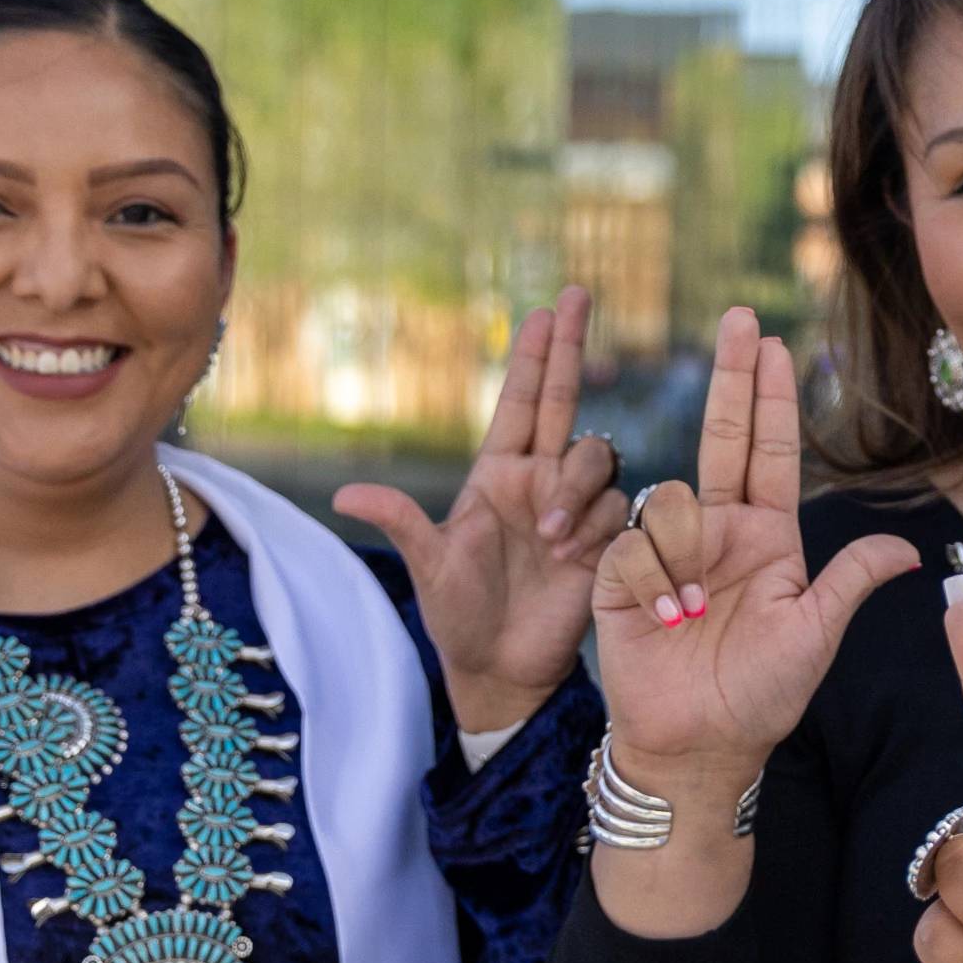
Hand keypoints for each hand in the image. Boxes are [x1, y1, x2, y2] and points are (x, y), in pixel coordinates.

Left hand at [338, 287, 631, 733]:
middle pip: (565, 400)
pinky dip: (598, 526)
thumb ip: (400, 520)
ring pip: (597, 459)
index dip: (532, 356)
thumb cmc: (458, 616)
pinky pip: (619, 508)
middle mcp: (540, 482)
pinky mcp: (606, 541)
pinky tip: (573, 559)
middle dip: (570, 346)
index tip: (544, 309)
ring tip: (550, 540)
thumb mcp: (428, 566)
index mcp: (497, 475)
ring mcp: (575, 509)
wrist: (500, 668)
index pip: (519, 403)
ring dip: (576, 491)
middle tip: (578, 294)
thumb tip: (343, 495)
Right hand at [588, 305, 923, 796]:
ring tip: (696, 611)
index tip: (772, 342)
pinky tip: (665, 619)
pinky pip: (632, 543)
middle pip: (721, 437)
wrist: (697, 748)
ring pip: (672, 496)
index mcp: (769, 537)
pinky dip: (652, 578)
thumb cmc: (760, 698)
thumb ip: (850, 582)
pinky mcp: (621, 573)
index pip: (771, 452)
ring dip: (686, 550)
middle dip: (730, 378)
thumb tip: (911, 550)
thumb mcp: (815, 637)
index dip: (770, 397)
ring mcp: (669, 550)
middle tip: (738, 318)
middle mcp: (719, 531)